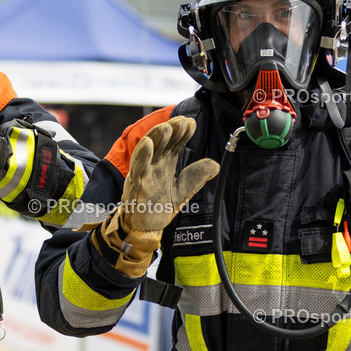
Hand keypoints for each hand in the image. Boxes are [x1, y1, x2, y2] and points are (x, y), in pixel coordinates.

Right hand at [84, 117, 218, 276]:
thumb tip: (215, 164)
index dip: (182, 133)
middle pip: (161, 142)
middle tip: (181, 121)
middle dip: (170, 130)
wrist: (146, 228)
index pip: (174, 144)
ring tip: (166, 127)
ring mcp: (143, 174)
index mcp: (164, 164)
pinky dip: (141, 156)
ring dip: (156, 138)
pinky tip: (147, 144)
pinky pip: (137, 169)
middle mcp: (153, 165)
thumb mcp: (184, 190)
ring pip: (147, 151)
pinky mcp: (136, 186)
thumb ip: (197, 176)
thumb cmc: (159, 207)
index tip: (191, 123)